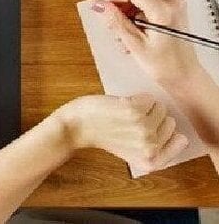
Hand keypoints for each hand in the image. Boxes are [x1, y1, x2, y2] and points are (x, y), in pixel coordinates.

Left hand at [57, 94, 188, 173]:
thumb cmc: (102, 135)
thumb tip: (181, 137)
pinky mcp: (134, 110)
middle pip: (170, 121)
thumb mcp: (132, 152)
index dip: (166, 131)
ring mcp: (144, 128)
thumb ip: (154, 149)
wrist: (77, 127)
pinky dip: (137, 98)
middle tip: (131, 121)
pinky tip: (122, 105)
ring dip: (144, 106)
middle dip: (153, 117)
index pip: (180, 141)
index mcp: (152, 161)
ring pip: (160, 108)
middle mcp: (151, 147)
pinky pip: (149, 98)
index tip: (149, 129)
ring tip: (126, 113)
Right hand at [92, 0, 203, 87]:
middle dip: (121, 8)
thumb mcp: (135, 44)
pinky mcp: (173, 9)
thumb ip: (116, 21)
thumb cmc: (166, 66)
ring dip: (128, 13)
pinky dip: (137, 15)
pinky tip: (134, 32)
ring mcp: (174, 5)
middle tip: (113, 25)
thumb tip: (100, 5)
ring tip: (124, 34)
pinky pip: (148, 4)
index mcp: (163, 10)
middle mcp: (172, 3)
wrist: (185, 76)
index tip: (102, 8)